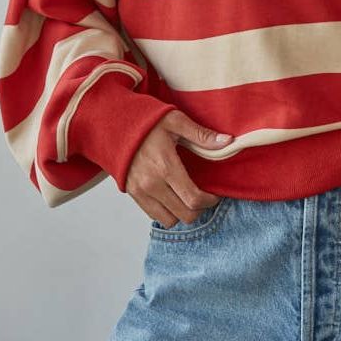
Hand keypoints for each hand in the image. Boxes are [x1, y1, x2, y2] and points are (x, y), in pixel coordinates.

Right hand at [125, 110, 229, 227]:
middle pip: (185, 214)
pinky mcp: (132, 194)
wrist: (113, 124)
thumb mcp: (175, 121)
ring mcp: (140, 191)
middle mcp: (151, 183)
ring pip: (169, 220)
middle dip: (199, 209)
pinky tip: (172, 196)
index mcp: (165, 166)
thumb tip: (227, 141)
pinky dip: (166, 212)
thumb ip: (201, 135)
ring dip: (182, 212)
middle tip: (204, 197)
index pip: (193, 199)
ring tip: (187, 198)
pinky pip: (154, 216)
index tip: (214, 195)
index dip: (209, 201)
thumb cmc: (145, 121)